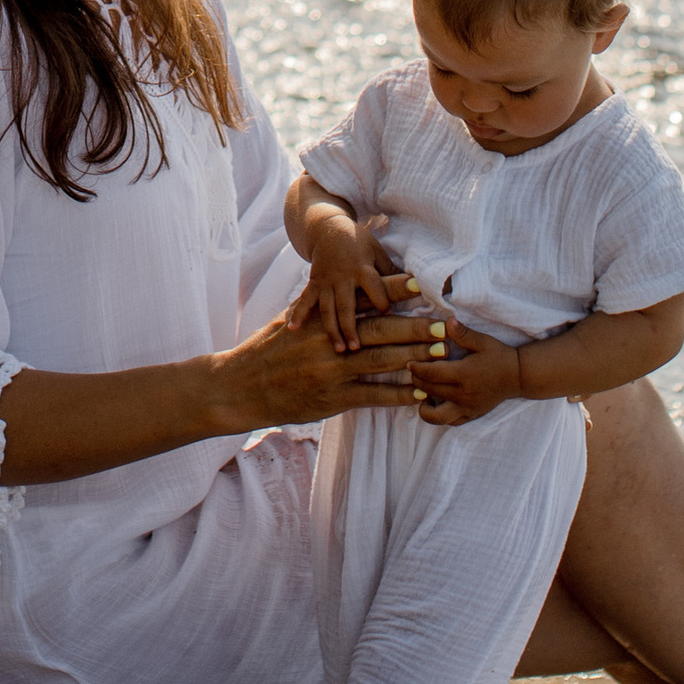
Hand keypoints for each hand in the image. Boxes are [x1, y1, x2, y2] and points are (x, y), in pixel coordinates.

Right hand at [208, 291, 447, 436]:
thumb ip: (319, 311)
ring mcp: (331, 371)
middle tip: (444, 324)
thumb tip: (342, 296)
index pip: (362, 300)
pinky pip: (372, 396)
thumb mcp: (290, 323)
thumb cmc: (265, 352)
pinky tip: (419, 392)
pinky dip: (397, 394)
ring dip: (415, 357)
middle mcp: (328, 341)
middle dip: (415, 326)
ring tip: (442, 354)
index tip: (419, 284)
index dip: (392, 291)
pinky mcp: (331, 398)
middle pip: (381, 329)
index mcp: (321, 318)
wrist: (239, 386)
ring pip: (381, 361)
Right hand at [295, 213, 413, 353]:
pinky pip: (304, 301)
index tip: (389, 318)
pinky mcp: (313, 284)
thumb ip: (391, 272)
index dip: (382, 302)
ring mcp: (325, 281)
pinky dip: (298, 314)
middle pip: (348, 304)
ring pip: (328, 309)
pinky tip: (292, 329)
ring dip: (333, 329)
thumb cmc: (359, 243)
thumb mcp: (377, 252)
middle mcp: (343, 276)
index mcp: (362, 267)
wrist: (328, 228)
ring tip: (338, 349)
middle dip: (352, 327)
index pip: (374, 287)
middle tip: (357, 349)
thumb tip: (418, 289)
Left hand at [413, 319, 521, 425]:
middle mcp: (463, 394)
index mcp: (463, 374)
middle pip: (430, 391)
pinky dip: (439, 416)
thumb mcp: (482, 341)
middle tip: (414, 373)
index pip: (431, 374)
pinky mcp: (472, 416)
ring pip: (437, 416)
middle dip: (417, 382)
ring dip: (424, 406)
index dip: (416, 369)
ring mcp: (467, 408)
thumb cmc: (498, 355)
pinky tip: (437, 403)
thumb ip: (462, 333)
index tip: (409, 363)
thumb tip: (446, 321)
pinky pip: (450, 422)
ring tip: (422, 394)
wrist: (518, 376)